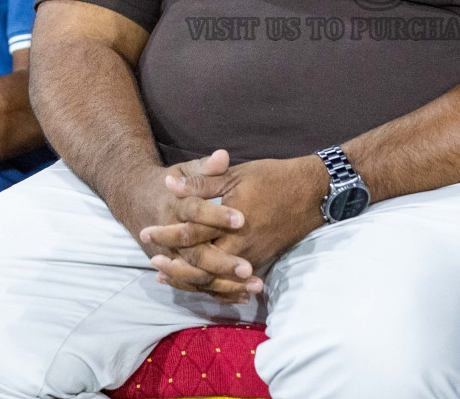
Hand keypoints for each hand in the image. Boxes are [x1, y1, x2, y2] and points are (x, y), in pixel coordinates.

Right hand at [117, 151, 253, 300]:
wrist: (135, 200)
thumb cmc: (168, 184)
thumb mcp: (184, 170)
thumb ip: (205, 169)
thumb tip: (223, 156)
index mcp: (173, 206)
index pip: (194, 212)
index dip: (216, 215)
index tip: (241, 218)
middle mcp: (169, 235)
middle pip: (195, 253)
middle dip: (222, 262)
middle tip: (249, 268)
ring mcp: (171, 256)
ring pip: (197, 275)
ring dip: (225, 283)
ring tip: (254, 286)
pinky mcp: (175, 268)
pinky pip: (196, 285)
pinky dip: (218, 293)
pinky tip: (242, 296)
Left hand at [140, 156, 326, 301]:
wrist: (312, 193)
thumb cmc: (274, 178)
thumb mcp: (237, 174)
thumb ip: (202, 182)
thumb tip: (170, 184)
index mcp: (231, 222)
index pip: (191, 233)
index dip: (167, 234)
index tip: (147, 232)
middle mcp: (240, 246)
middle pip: (200, 264)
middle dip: (174, 264)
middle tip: (153, 259)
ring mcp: (252, 257)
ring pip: (214, 279)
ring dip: (188, 279)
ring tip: (166, 275)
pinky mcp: (260, 262)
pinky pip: (231, 283)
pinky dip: (212, 286)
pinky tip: (198, 283)